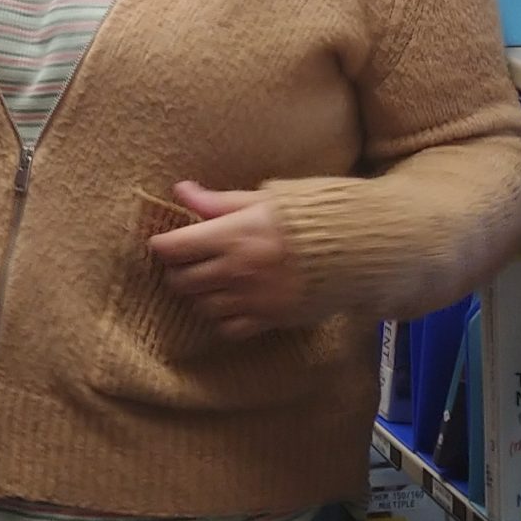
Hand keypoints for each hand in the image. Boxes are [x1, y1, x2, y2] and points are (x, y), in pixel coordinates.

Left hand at [148, 181, 307, 338]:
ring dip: (198, 295)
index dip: (161, 245)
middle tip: (185, 262)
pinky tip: (230, 302)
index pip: (174, 248)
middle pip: (182, 282)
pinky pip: (228, 329)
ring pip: (201, 307)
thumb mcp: (265, 198)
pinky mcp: (270, 319)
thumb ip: (219, 201)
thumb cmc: (311, 214)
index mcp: (234, 235)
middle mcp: (237, 270)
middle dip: (176, 271)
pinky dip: (221, 319)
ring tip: (208, 281)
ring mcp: (253, 299)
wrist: (359, 246)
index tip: (164, 242)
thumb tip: (181, 191)